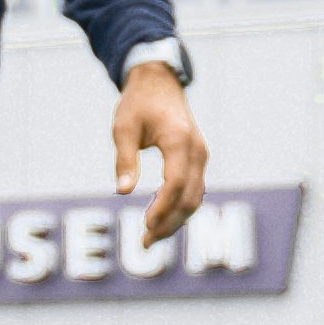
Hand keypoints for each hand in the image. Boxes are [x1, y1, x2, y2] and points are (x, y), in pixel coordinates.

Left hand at [114, 59, 207, 248]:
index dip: (162, 208)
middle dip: (169, 223)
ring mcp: (201, 155)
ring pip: (195, 198)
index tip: (144, 225)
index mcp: (178, 140)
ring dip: (176, 221)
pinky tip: (162, 220)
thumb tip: (122, 191)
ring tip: (151, 237)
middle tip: (144, 242)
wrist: (159, 82)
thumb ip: (124, 159)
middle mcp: (196, 150)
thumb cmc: (138, 103)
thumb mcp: (123, 127)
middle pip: (190, 198)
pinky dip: (180, 209)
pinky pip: (194, 190)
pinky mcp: (198, 159)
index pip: (176, 183)